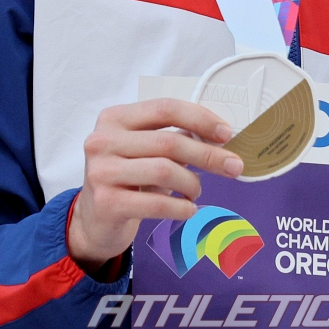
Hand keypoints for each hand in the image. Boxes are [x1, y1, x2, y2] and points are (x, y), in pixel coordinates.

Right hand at [68, 98, 242, 272]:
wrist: (95, 220)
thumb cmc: (127, 179)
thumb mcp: (144, 151)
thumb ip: (174, 138)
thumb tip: (220, 136)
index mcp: (114, 118)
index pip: (165, 108)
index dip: (200, 118)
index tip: (226, 133)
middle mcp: (102, 141)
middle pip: (169, 142)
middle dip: (208, 155)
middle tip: (233, 167)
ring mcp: (101, 172)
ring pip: (165, 172)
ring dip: (192, 184)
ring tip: (196, 192)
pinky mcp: (106, 203)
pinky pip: (157, 204)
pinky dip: (182, 208)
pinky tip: (188, 209)